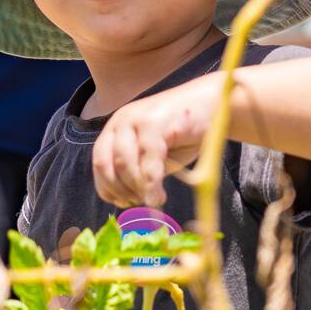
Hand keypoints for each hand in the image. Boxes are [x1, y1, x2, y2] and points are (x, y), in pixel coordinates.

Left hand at [90, 75, 220, 207]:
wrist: (210, 104)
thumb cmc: (183, 134)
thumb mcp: (154, 156)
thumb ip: (139, 171)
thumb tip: (126, 201)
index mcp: (115, 129)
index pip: (99, 163)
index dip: (107, 188)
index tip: (124, 204)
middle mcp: (120, 121)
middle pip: (107, 164)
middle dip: (122, 190)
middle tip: (140, 203)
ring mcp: (135, 119)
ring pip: (125, 164)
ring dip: (137, 189)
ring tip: (154, 201)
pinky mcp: (154, 122)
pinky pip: (148, 159)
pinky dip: (151, 184)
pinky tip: (158, 197)